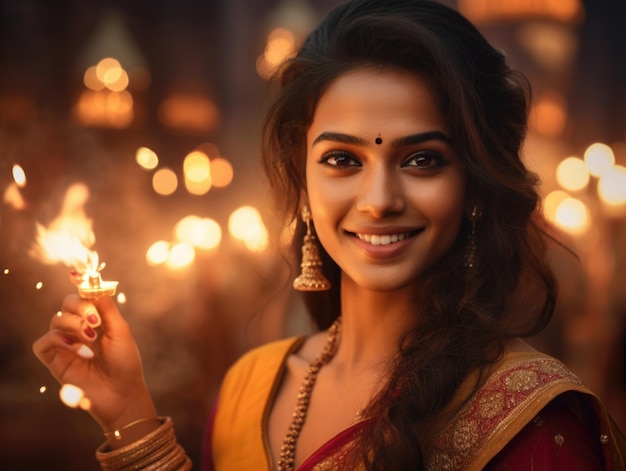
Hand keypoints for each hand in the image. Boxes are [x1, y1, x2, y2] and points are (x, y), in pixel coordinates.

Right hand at [32, 291, 156, 438]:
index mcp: (97, 320)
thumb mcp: (120, 330)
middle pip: (67, 303)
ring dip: (73, 324)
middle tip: (94, 320)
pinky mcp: (55, 361)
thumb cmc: (125, 362)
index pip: (83, 296)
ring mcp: (67, 345)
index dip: (83, 289)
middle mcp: (80, 330)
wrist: (122, 393)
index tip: (82, 280)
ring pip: (56, 320)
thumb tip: (94, 284)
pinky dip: (56, 340)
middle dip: (79, 305)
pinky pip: (42, 343)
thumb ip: (106, 307)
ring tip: (91, 338)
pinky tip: (75, 348)